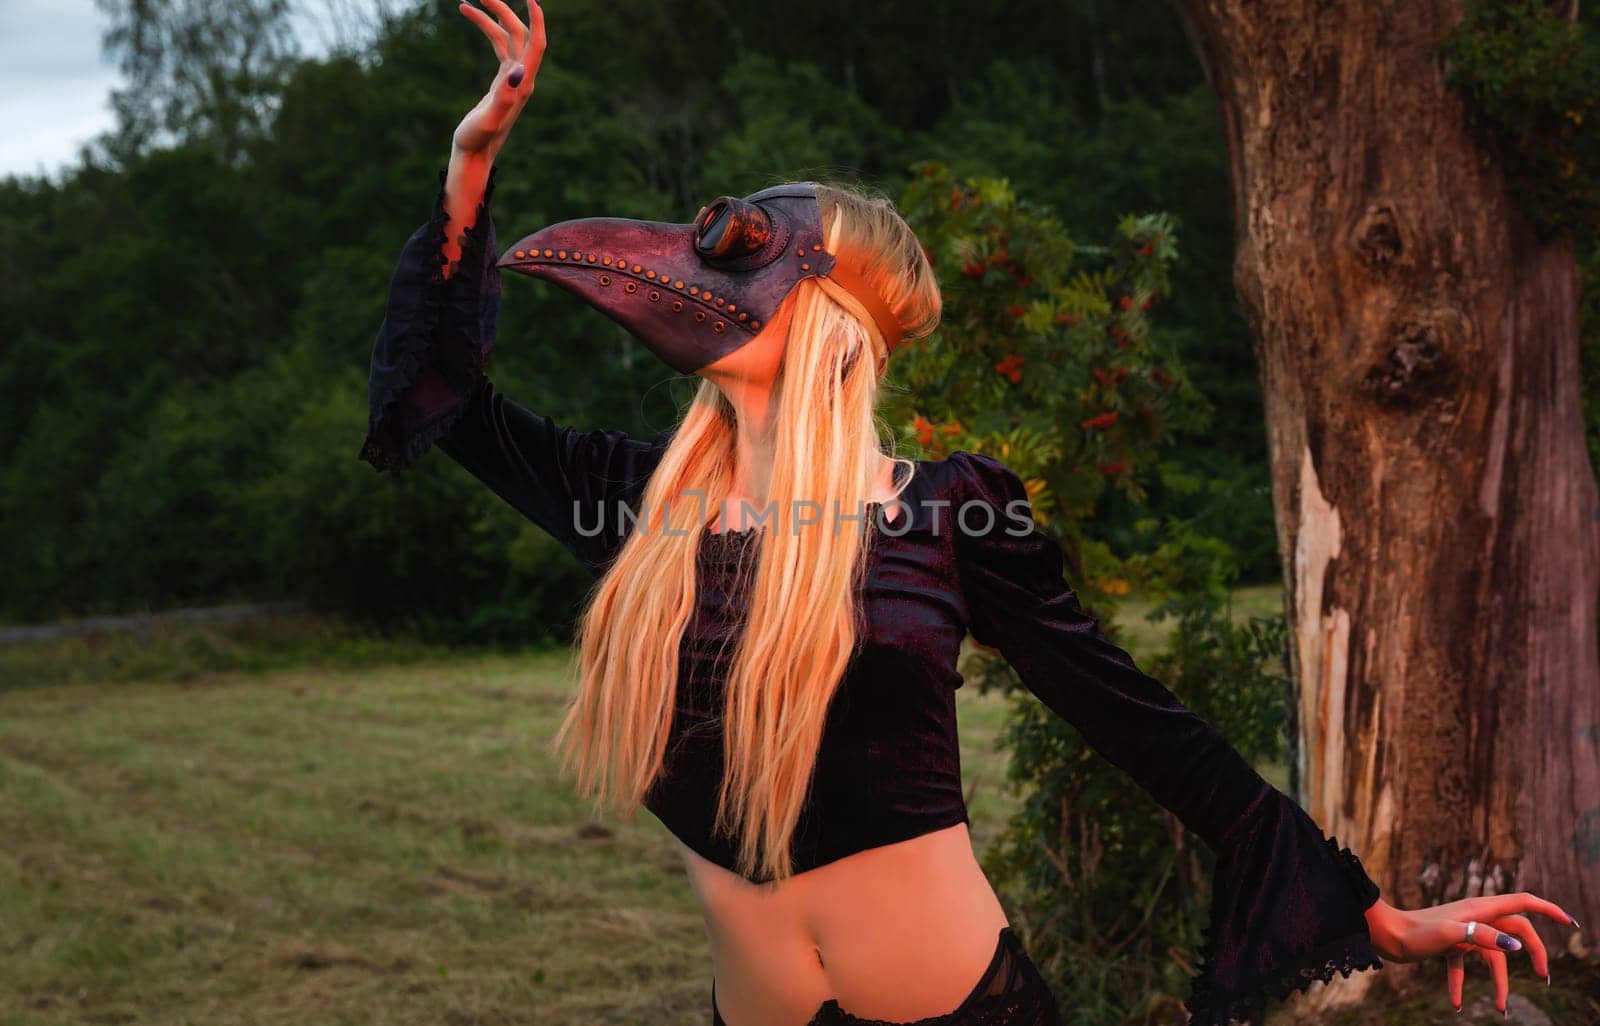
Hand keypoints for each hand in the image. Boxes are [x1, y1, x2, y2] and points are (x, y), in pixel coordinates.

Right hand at [452, 0, 544, 157]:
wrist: (473, 156)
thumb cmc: (477, 141)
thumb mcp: (490, 119)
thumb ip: (504, 96)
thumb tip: (518, 70)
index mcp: (523, 85)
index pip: (536, 44)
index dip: (536, 20)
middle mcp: (522, 80)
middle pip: (519, 35)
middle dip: (502, 12)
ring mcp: (512, 79)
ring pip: (506, 38)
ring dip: (489, 18)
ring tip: (464, 4)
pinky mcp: (501, 81)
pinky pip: (498, 47)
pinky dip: (486, 30)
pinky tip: (470, 18)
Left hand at [1363, 893, 1578, 1015]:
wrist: (1382, 934)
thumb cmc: (1413, 931)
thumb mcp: (1449, 935)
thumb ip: (1482, 937)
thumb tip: (1515, 945)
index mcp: (1479, 908)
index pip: (1522, 903)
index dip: (1548, 910)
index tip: (1570, 922)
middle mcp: (1475, 917)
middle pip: (1515, 933)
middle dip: (1533, 953)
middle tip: (1544, 977)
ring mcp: (1462, 931)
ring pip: (1492, 956)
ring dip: (1498, 982)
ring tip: (1502, 1010)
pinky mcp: (1448, 944)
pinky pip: (1463, 967)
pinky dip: (1462, 984)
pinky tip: (1458, 1004)